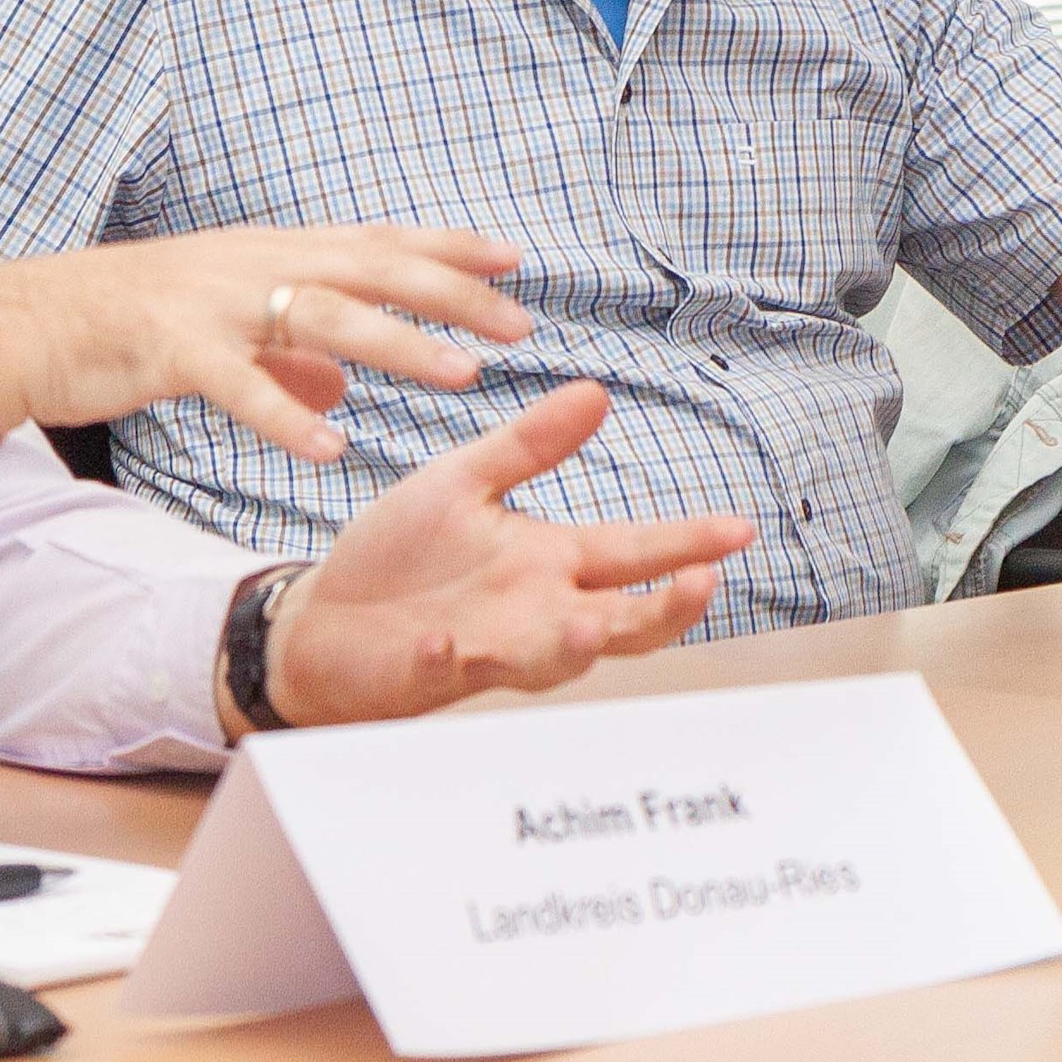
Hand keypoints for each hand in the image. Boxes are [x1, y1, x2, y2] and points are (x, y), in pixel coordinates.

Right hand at [0, 225, 533, 464]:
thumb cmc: (122, 325)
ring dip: (398, 346)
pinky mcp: (171, 349)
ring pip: (323, 316)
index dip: (446, 246)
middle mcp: (253, 265)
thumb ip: (287, 358)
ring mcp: (214, 304)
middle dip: (451, 294)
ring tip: (460, 377)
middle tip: (518, 325)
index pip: (376, 241)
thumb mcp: (220, 329)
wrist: (22, 322)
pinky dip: (288, 418)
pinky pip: (240, 388)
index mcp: (268, 255)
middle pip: (371, 268)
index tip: (514, 259)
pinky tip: (332, 451)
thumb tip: (342, 389)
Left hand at [244, 381, 753, 729]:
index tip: (739, 529)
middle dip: (663, 608)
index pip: (632, 553)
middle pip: (622, 622)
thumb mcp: (466, 482)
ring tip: (588, 622)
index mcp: (548, 562)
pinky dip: (450, 657)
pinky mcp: (428, 670)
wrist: (323, 620)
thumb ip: (530, 446)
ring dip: (570, 643)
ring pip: (550, 660)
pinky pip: (448, 668)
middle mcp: (534, 611)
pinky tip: (446, 641)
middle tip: (700, 584)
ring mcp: (487, 646)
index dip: (686, 544)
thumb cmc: (404, 555)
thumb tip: (596, 391)